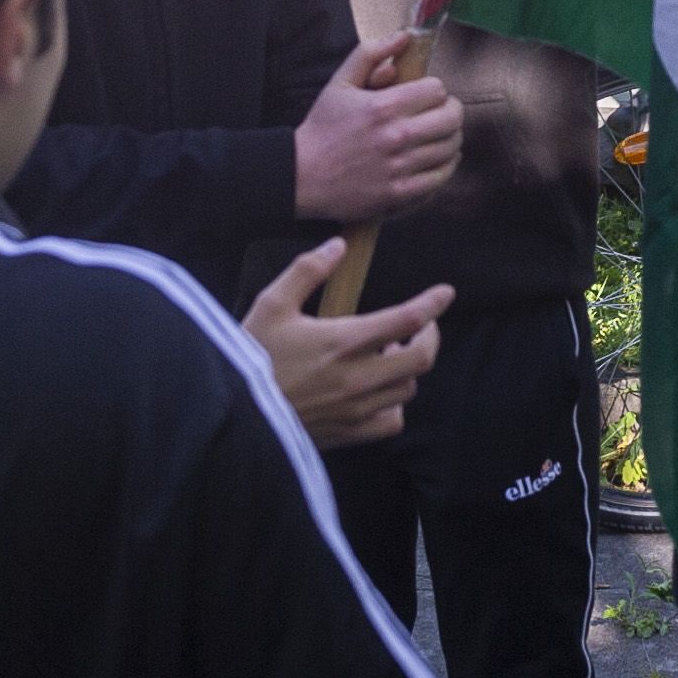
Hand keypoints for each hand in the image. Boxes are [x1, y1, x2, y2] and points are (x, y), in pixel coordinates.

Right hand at [241, 238, 450, 447]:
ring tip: (387, 353)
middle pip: (421, 360)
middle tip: (420, 326)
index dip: (432, 304)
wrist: (231, 410)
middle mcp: (357, 377)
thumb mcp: (272, 303)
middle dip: (429, 337)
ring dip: (407, 368)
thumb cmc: (251, 354)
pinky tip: (378, 390)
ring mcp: (355, 409)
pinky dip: (394, 405)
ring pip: (407, 389)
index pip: (406, 320)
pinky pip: (390, 422)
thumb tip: (338, 245)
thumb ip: (308, 270)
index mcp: (343, 341)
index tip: (445, 293)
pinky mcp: (348, 432)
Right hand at [292, 31, 460, 223]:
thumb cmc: (322, 127)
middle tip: (442, 113)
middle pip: (451, 118)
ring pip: (450, 148)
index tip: (427, 95)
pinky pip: (441, 177)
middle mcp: (397, 136)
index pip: (437, 90)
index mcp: (384, 106)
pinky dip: (446, 166)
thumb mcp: (340, 82)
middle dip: (450, 112)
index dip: (435, 90)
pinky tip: (438, 159)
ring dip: (450, 139)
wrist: (301, 175)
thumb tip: (404, 36)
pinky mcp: (400, 193)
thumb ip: (371, 53)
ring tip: (440, 136)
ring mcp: (400, 167)